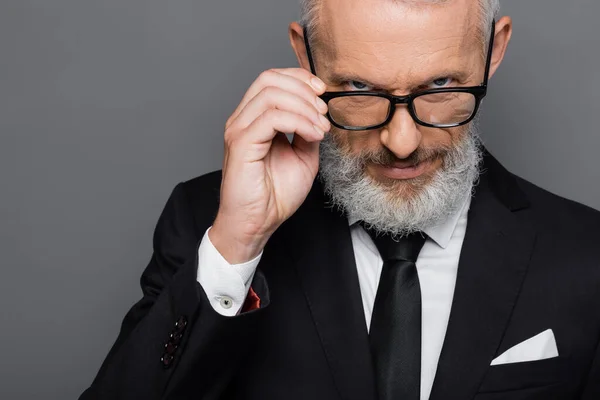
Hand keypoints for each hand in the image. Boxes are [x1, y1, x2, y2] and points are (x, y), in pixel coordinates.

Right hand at [209, 68, 329, 263]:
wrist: (257, 223)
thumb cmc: (274, 195)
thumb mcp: (303, 156)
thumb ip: (308, 130)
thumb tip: (319, 114)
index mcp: (254, 119)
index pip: (272, 79)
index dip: (300, 79)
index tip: (322, 92)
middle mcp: (242, 120)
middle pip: (269, 79)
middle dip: (303, 89)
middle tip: (323, 112)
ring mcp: (239, 130)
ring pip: (271, 94)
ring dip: (304, 106)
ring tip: (320, 128)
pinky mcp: (241, 144)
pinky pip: (271, 118)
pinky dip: (299, 122)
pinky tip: (313, 136)